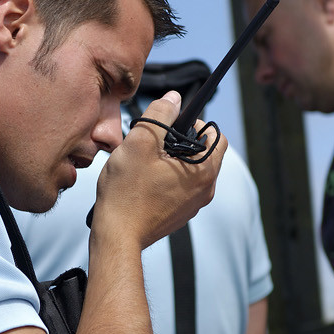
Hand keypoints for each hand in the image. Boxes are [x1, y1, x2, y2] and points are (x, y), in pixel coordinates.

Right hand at [91, 91, 226, 250]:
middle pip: (203, 153)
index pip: (216, 136)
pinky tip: (144, 180)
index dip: (195, 123)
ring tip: (145, 162)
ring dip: (172, 160)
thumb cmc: (126, 193)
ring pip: (190, 170)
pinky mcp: (180, 214)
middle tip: (154, 142)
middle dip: (181, 141)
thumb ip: (160, 115)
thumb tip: (174, 98)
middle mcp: (205, 190)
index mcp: (203, 171)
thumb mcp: (140, 142)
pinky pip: (180, 187)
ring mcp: (193, 205)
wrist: (117, 236)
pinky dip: (167, 178)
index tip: (170, 124)